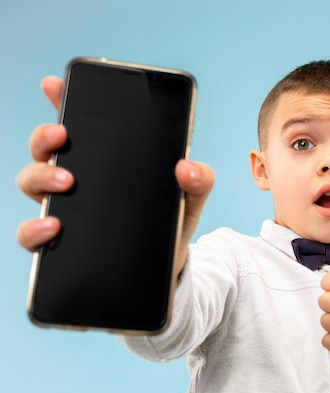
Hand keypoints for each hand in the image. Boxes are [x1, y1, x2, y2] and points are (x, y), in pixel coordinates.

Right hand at [16, 76, 214, 276]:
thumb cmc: (170, 225)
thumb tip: (187, 167)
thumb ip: (197, 180)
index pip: (79, 126)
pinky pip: (32, 234)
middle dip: (45, 137)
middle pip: (45, 150)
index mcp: (105, 162)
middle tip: (62, 137)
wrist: (166, 269)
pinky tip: (53, 226)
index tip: (55, 84)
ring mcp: (67, 210)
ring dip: (39, 177)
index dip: (63, 100)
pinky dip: (34, 229)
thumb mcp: (188, 198)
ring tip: (65, 182)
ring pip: (31, 183)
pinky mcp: (62, 244)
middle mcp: (78, 181)